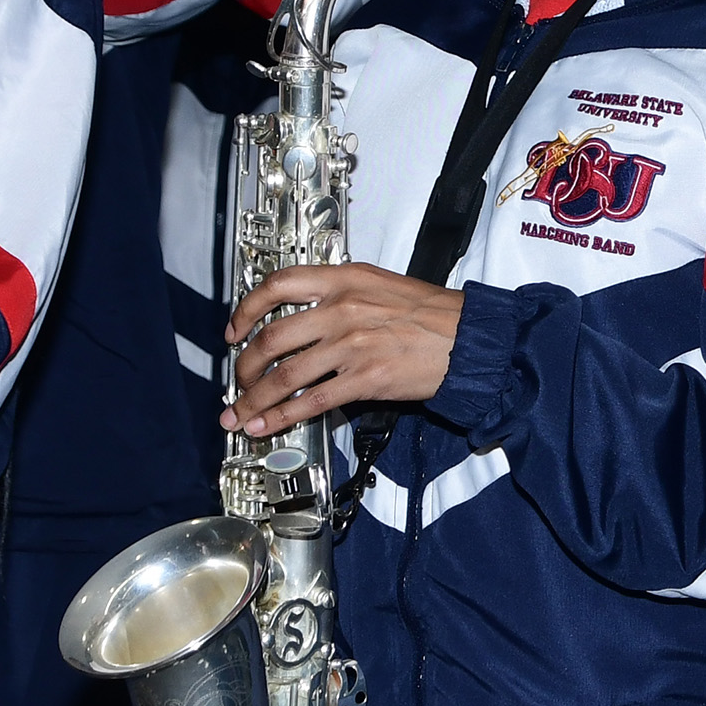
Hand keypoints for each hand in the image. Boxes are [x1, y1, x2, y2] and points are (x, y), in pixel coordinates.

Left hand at [222, 262, 462, 433]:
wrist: (470, 338)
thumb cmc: (433, 314)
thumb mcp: (380, 285)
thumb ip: (341, 294)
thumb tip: (305, 316)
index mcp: (344, 279)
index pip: (278, 285)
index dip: (247, 310)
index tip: (235, 330)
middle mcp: (342, 308)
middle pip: (272, 337)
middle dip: (245, 366)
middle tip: (238, 381)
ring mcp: (352, 345)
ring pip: (285, 375)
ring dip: (255, 399)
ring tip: (241, 414)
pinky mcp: (366, 378)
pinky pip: (312, 401)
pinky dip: (282, 417)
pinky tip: (267, 425)